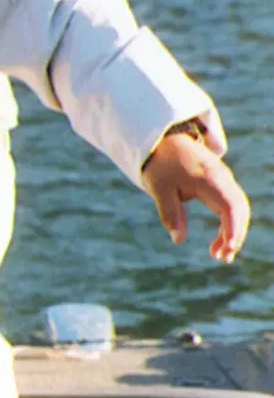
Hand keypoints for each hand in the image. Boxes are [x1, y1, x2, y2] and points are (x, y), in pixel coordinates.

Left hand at [142, 131, 249, 263]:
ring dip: (232, 232)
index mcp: (209, 178)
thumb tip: (178, 240)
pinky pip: (231, 206)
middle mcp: (222, 178)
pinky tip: (219, 241)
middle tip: (221, 258)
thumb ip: (170, 213)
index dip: (232, 228)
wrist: (163, 139)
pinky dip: (228, 224)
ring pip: (238, 209)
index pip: (230, 206)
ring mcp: (223, 180)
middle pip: (239, 210)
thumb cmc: (160, 162)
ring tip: (218, 254)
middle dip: (235, 235)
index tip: (228, 248)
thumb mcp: (159, 188)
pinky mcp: (220, 183)